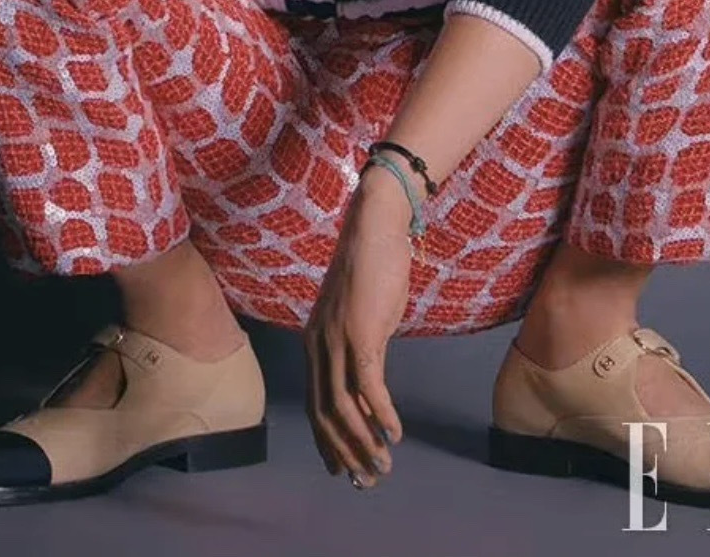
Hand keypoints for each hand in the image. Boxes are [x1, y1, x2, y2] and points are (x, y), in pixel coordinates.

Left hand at [303, 176, 412, 488]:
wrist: (375, 227)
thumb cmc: (373, 268)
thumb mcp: (365, 319)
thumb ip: (363, 352)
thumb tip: (372, 389)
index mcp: (314, 343)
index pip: (315, 405)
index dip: (328, 442)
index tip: (343, 470)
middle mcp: (318, 346)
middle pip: (325, 415)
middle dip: (345, 453)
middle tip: (366, 481)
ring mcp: (337, 341)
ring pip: (344, 409)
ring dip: (364, 444)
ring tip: (382, 468)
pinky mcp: (361, 335)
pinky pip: (369, 388)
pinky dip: (382, 416)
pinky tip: (394, 435)